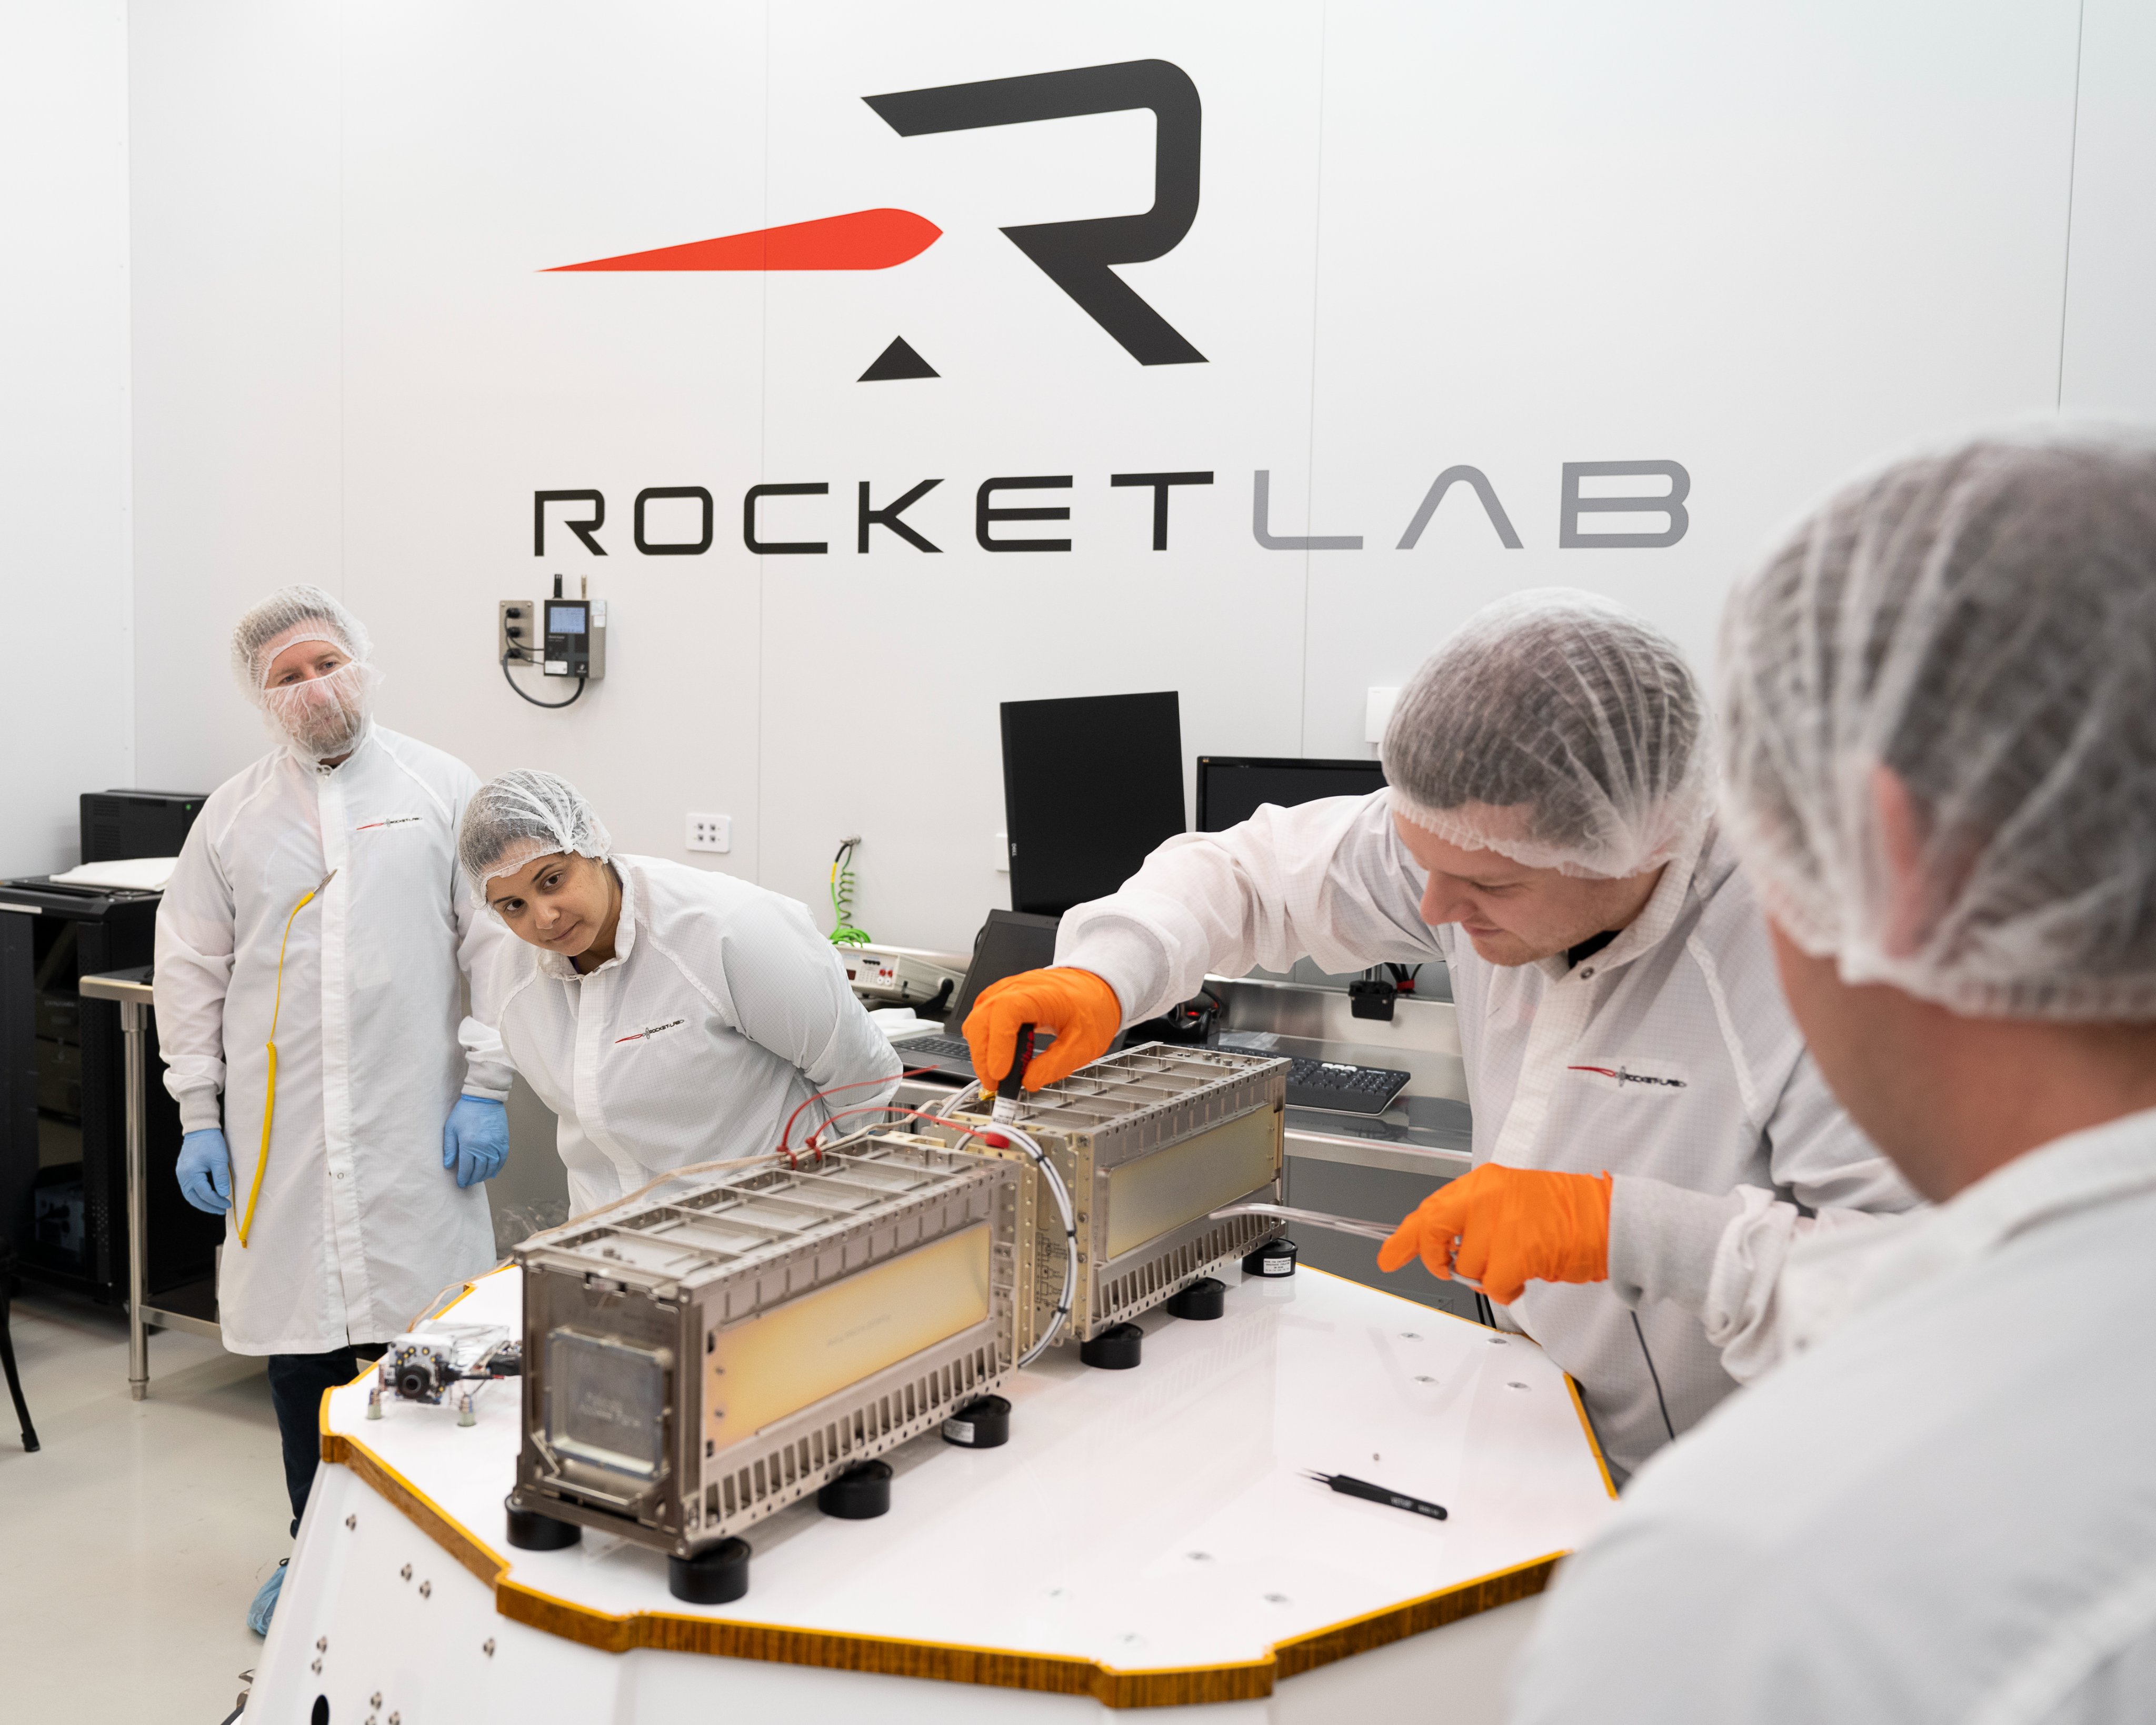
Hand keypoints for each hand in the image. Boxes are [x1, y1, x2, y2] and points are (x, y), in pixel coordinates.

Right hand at [177, 1129, 232, 1214]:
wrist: (200, 1129)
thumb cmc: (211, 1143)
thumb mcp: (220, 1159)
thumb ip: (221, 1178)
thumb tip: (223, 1195)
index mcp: (191, 1173)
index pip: (205, 1194)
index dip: (217, 1201)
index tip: (228, 1204)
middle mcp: (183, 1176)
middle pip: (194, 1198)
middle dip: (208, 1207)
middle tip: (222, 1210)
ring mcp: (181, 1174)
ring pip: (190, 1195)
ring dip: (202, 1203)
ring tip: (215, 1207)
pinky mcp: (183, 1172)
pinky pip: (189, 1189)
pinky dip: (198, 1195)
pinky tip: (207, 1198)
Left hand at [442, 1095, 507, 1187]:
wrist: (484, 1098)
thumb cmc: (464, 1112)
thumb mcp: (451, 1128)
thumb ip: (449, 1148)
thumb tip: (448, 1164)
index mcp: (468, 1145)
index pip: (466, 1169)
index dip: (463, 1178)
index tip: (460, 1183)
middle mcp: (483, 1147)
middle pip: (479, 1170)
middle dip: (473, 1179)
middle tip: (468, 1182)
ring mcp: (495, 1144)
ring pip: (491, 1167)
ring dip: (485, 1175)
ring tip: (479, 1178)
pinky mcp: (503, 1141)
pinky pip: (502, 1159)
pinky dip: (498, 1167)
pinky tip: (493, 1172)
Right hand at [964, 968, 1121, 1092]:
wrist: (1095, 986)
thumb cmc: (1092, 1006)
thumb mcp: (1084, 1043)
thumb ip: (1055, 1065)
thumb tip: (1029, 1081)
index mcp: (1039, 994)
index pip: (1004, 1014)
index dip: (998, 1046)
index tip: (1001, 1073)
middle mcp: (1016, 988)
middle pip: (981, 1019)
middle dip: (983, 1057)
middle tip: (996, 1084)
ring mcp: (1006, 991)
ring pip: (976, 1020)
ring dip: (981, 1051)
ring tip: (998, 1074)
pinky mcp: (1002, 998)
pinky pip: (982, 1018)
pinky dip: (985, 1041)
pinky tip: (998, 1056)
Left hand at [1377, 1163, 1612, 1304]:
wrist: (1606, 1218)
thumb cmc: (1565, 1212)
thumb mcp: (1511, 1200)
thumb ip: (1476, 1217)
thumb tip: (1444, 1244)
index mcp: (1483, 1183)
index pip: (1429, 1208)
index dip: (1405, 1237)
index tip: (1389, 1255)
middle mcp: (1486, 1197)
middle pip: (1434, 1232)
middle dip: (1434, 1257)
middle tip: (1444, 1268)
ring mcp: (1500, 1223)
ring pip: (1467, 1266)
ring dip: (1489, 1275)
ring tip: (1517, 1261)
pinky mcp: (1516, 1251)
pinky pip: (1492, 1284)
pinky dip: (1507, 1288)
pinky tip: (1525, 1276)